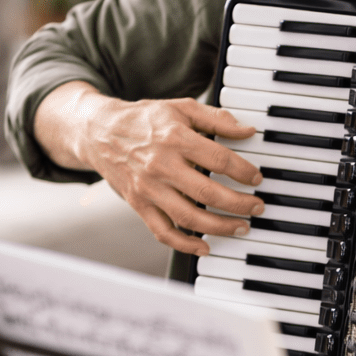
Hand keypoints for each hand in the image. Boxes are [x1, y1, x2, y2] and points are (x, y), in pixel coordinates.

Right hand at [33, 83, 263, 256]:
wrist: (98, 132)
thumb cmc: (143, 119)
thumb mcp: (180, 108)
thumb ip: (215, 119)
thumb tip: (246, 130)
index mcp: (175, 138)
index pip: (219, 159)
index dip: (243, 171)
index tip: (257, 178)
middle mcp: (161, 165)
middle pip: (207, 192)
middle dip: (239, 204)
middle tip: (257, 207)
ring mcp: (148, 189)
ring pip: (189, 217)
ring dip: (220, 227)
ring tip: (241, 227)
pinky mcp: (138, 205)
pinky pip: (163, 232)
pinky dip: (184, 244)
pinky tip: (205, 247)